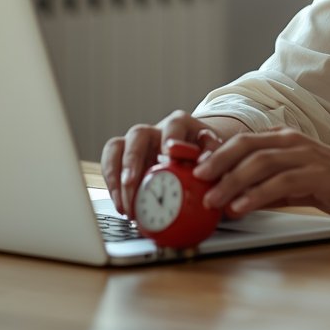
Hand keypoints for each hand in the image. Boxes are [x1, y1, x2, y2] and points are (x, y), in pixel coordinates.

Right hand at [101, 110, 225, 216]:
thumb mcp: (219, 152)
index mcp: (182, 124)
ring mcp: (138, 143)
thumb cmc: (209, 156)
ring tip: (125, 204)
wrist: (201, 158)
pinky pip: (110, 164)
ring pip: (117, 148)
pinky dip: (112, 186)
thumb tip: (205, 162)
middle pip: (138, 134)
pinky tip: (122, 205)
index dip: (170, 139)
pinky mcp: (126, 158)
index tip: (168, 156)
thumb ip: (214, 154)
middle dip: (133, 160)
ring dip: (117, 176)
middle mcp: (157, 130)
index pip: (174, 125)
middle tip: (133, 183)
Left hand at [192, 129, 329, 220]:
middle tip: (193, 182)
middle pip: (244, 145)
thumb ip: (268, 187)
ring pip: (259, 162)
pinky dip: (257, 194)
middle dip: (215, 163)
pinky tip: (241, 208)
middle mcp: (292, 142)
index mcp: (285, 140)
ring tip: (211, 200)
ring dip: (230, 181)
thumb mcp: (297, 185)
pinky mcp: (319, 173)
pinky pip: (281, 181)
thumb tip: (235, 199)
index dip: (214, 154)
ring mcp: (306, 155)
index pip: (241, 141)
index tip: (191, 172)